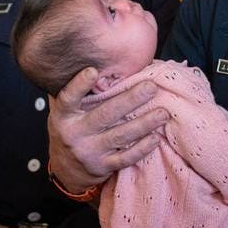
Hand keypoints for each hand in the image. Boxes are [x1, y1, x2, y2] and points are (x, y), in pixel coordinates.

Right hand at [47, 68, 167, 192]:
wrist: (65, 169)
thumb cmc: (71, 127)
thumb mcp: (65, 110)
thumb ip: (76, 90)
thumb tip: (93, 57)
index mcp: (63, 116)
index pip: (68, 99)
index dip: (79, 85)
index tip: (92, 70)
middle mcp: (75, 133)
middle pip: (105, 115)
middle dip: (130, 100)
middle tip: (151, 87)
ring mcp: (89, 151)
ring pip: (120, 136)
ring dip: (144, 123)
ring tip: (163, 112)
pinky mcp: (103, 166)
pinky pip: (126, 158)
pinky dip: (142, 148)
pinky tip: (156, 137)